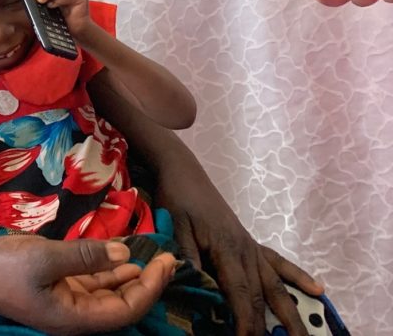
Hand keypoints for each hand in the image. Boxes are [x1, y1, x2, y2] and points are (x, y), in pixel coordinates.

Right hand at [0, 236, 174, 334]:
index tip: (167, 263)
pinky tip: (121, 254)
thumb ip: (86, 256)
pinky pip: (91, 281)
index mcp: (75, 318)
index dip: (151, 288)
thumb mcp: (45, 258)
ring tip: (152, 255)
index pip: (126, 309)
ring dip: (131, 275)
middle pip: (122, 304)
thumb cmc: (3, 269)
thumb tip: (126, 255)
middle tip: (169, 257)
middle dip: (148, 282)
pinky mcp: (57, 287)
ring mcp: (66, 301)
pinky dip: (108, 269)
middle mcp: (75, 314)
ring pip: (108, 292)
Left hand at [154, 160, 322, 335]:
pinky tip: (318, 289)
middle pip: (261, 295)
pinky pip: (279, 262)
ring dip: (290, 311)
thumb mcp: (175, 226)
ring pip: (275, 284)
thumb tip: (195, 283)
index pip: (240, 292)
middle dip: (268, 326)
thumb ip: (186, 255)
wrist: (184, 172)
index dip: (245, 320)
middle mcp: (245, 250)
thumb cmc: (177, 198)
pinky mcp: (251, 242)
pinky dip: (298, 276)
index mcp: (226, 248)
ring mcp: (251, 246)